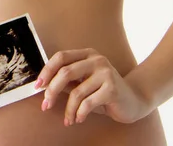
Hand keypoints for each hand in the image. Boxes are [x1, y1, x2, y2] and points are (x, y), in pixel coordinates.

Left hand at [35, 48, 150, 125]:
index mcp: (86, 54)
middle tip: (45, 105)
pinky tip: (78, 119)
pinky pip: (88, 102)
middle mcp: (96, 59)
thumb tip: (44, 85)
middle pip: (65, 72)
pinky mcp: (112, 88)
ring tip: (68, 120)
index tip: (37, 85)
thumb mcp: (84, 85)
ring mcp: (105, 72)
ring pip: (77, 91)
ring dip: (68, 109)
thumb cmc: (104, 92)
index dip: (47, 70)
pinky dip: (80, 113)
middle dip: (52, 90)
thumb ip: (67, 82)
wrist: (134, 100)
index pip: (61, 57)